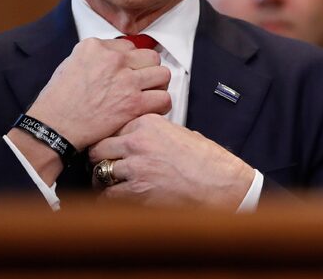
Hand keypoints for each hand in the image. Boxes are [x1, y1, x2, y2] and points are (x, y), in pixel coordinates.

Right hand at [28, 38, 171, 149]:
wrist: (54, 127)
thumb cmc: (58, 101)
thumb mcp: (71, 64)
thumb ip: (95, 58)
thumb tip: (114, 59)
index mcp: (96, 47)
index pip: (129, 46)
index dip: (130, 61)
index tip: (127, 72)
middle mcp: (114, 59)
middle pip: (150, 57)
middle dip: (148, 70)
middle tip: (142, 83)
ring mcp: (126, 81)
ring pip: (162, 75)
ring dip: (157, 86)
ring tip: (149, 95)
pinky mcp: (134, 103)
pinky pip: (164, 99)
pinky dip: (160, 105)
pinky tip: (150, 109)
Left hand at [89, 114, 253, 208]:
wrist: (222, 184)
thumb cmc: (209, 162)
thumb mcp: (182, 134)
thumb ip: (157, 134)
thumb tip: (144, 139)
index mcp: (150, 124)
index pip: (114, 128)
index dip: (111, 140)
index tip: (110, 147)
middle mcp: (138, 143)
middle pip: (99, 148)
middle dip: (100, 158)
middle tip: (103, 165)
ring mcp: (135, 167)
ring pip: (100, 172)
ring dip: (104, 179)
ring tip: (109, 184)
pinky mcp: (136, 192)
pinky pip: (108, 195)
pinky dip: (109, 199)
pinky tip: (116, 199)